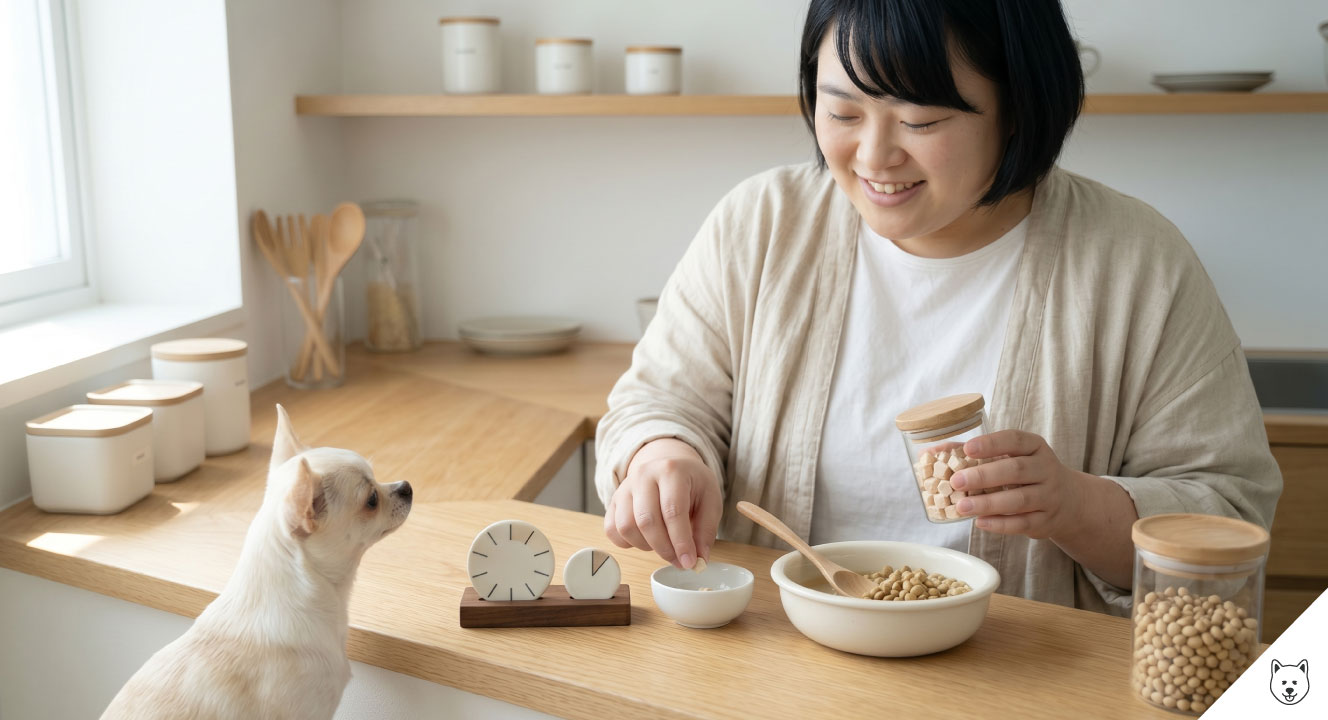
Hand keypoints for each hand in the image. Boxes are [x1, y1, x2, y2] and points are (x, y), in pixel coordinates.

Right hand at [604, 438, 721, 568]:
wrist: (669, 467)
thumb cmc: (691, 485)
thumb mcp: (710, 500)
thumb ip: (705, 530)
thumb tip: (699, 559)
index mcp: (671, 471)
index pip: (673, 511)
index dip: (681, 541)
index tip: (689, 562)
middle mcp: (643, 476)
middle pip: (647, 521)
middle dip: (664, 549)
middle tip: (679, 561)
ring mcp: (624, 488)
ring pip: (626, 527)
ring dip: (646, 546)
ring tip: (663, 544)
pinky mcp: (613, 501)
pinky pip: (612, 530)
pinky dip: (628, 543)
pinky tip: (646, 540)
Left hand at [948, 429, 1089, 539]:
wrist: (1069, 500)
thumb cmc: (1027, 473)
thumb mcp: (1011, 457)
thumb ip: (975, 454)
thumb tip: (931, 452)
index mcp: (1034, 447)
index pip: (1015, 440)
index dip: (991, 444)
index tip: (967, 449)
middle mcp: (1045, 469)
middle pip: (1015, 470)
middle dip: (984, 476)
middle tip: (956, 481)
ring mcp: (1048, 496)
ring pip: (1019, 500)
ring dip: (988, 503)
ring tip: (962, 506)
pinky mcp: (1046, 520)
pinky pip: (1023, 523)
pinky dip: (1000, 524)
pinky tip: (980, 523)